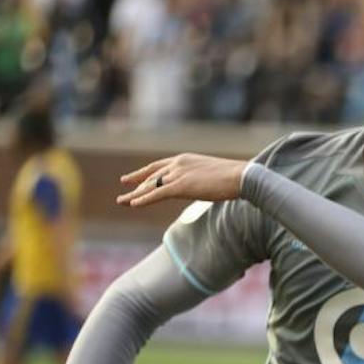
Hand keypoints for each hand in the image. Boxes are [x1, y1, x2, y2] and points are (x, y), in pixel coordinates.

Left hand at [117, 153, 246, 208]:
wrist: (242, 176)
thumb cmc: (236, 177)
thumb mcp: (212, 176)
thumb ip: (202, 180)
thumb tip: (205, 188)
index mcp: (185, 159)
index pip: (158, 166)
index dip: (143, 173)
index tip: (131, 179)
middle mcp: (177, 164)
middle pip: (151, 176)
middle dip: (136, 184)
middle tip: (123, 191)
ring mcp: (178, 174)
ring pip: (151, 186)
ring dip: (135, 195)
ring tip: (122, 201)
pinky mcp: (181, 186)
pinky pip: (157, 194)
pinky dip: (144, 200)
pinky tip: (133, 204)